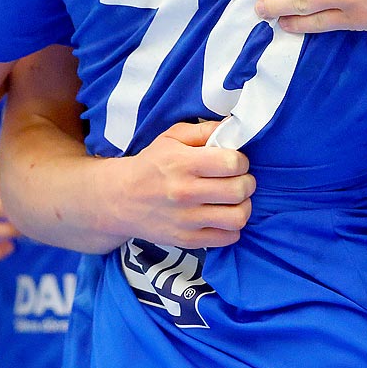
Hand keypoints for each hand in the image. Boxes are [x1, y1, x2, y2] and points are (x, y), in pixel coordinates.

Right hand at [114, 121, 254, 250]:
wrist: (119, 198)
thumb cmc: (150, 165)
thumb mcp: (171, 138)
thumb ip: (204, 131)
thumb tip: (234, 127)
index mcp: (182, 163)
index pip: (232, 163)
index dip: (241, 161)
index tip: (235, 162)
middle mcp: (184, 192)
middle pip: (239, 190)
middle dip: (246, 182)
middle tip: (239, 180)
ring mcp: (186, 219)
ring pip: (238, 217)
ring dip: (243, 206)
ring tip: (234, 200)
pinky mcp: (187, 240)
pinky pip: (228, 237)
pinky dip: (232, 227)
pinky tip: (223, 217)